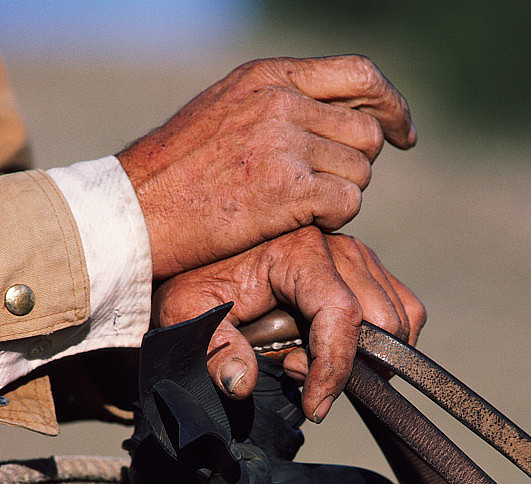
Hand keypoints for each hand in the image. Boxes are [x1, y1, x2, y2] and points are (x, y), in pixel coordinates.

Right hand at [118, 55, 415, 278]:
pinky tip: (296, 223)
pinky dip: (332, 219)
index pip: (360, 75)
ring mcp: (286, 144)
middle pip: (367, 135)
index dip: (391, 106)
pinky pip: (347, 203)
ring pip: (360, 173)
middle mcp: (282, 102)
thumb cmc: (178, 173)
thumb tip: (337, 121)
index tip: (403, 133)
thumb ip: (281, 106)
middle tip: (320, 190)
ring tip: (292, 208)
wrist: (136, 211)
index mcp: (269, 76)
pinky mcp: (288, 190)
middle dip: (353, 167)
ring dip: (338, 196)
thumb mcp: (227, 112)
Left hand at [151, 227, 425, 421]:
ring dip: (367, 356)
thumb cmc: (191, 278)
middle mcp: (338, 246)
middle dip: (352, 365)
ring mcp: (357, 253)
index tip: (313, 407)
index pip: (342, 317)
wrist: (197, 247)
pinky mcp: (364, 266)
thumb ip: (214, 349)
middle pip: (382, 321)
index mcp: (299, 251)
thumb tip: (241, 385)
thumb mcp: (186, 312)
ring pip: (400, 316)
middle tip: (300, 379)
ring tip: (309, 362)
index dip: (333, 371)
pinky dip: (385, 341)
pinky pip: (403, 306)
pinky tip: (336, 351)